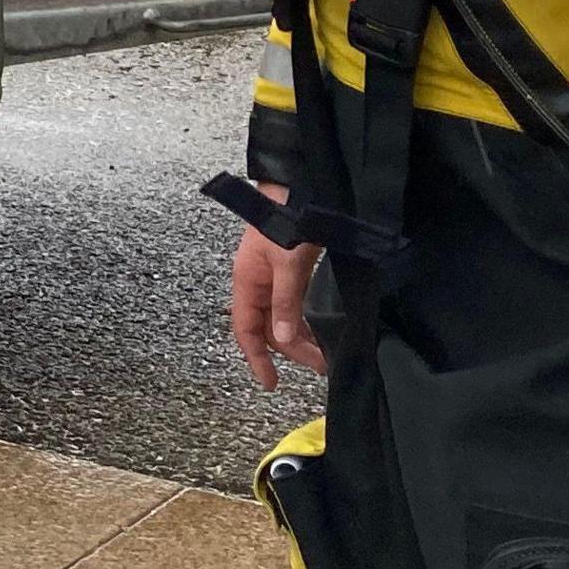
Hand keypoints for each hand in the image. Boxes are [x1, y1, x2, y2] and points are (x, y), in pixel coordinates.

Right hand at [227, 206, 325, 390]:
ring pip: (282, 317)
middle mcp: (256, 282)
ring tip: (322, 353)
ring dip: (299, 336)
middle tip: (318, 367)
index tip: (270, 382)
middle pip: (267, 327)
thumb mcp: (288, 265)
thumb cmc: (287, 219)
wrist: (296, 186)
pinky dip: (303, 319)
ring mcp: (272, 276)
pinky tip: (318, 329)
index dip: (256, 357)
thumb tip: (284, 338)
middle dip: (290, 350)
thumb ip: (286, 303)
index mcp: (247, 281)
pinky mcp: (288, 269)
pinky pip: (292, 303)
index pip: (245, 329)